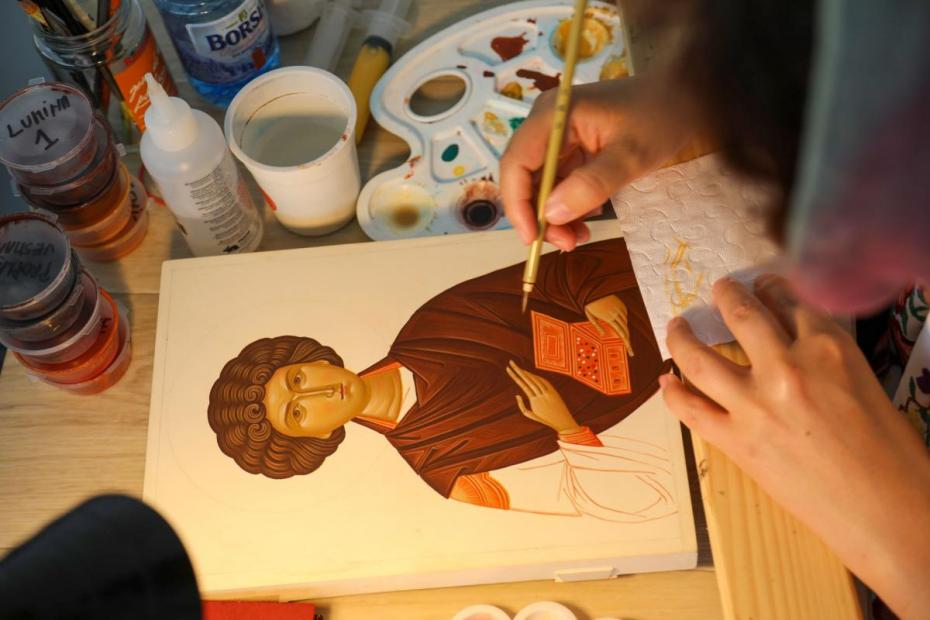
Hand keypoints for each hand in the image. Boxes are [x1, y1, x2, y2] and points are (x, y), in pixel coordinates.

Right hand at [500, 77, 696, 250]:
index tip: (533, 237)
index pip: (516, 163)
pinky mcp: (570, 148)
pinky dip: (567, 205)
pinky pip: (557, 183)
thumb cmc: (659, 117)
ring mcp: (557, 136)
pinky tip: (588, 217)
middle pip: (523, 177)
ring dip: (554, 215)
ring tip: (581, 236)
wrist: (684, 96)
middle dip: (538, 214)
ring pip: (539, 185)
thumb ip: (590, 186)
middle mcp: (547, 124)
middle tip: (566, 243)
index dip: (518, 204)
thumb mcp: (629, 157)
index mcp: (553, 115)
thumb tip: (551, 215)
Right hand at [507, 360, 580, 433]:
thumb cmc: (545, 419)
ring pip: (535, 379)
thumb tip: (517, 395)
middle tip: (511, 362)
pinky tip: (530, 374)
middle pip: (527, 378)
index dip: (514, 376)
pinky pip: (543, 381)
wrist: (562, 421)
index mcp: (534, 400)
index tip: (508, 369)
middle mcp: (540, 394)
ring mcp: (548, 391)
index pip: (522, 384)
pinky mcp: (553, 390)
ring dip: (527, 373)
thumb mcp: (531, 415)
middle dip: (518, 370)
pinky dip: (536, 377)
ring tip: (519, 369)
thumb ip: (521, 406)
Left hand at [584, 294, 633, 355]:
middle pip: (626, 329)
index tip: (630, 350)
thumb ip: (597, 326)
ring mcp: (619, 308)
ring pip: (626, 322)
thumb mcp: (590, 316)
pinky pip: (625, 314)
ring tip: (623, 336)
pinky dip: (624, 320)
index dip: (627, 343)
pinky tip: (620, 323)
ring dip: (625, 329)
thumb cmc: (590, 303)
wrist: (593, 289)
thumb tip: (603, 334)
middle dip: (628, 340)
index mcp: (609, 318)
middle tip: (630, 349)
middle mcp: (616, 313)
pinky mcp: (621, 304)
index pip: (621, 333)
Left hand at [661, 275, 929, 618]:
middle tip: (720, 289)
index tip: (761, 287)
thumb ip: (825, 354)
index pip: (788, 301)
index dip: (770, 289)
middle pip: (742, 315)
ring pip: (698, 357)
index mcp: (828, 348)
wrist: (886, 512)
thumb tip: (790, 340)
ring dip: (681, 336)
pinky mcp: (736, 443)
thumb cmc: (890, 451)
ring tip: (676, 326)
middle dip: (727, 295)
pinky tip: (666, 381)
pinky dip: (673, 392)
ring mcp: (754, 406)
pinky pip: (690, 410)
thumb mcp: (864, 381)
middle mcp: (785, 367)